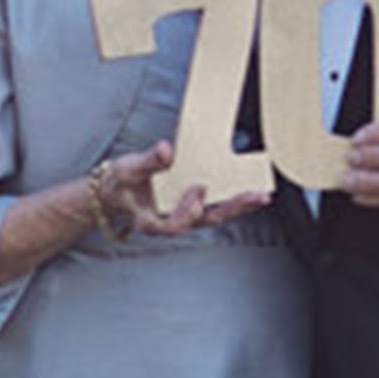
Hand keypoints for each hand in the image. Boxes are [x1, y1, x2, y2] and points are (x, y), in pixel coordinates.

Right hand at [103, 141, 272, 237]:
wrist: (117, 190)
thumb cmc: (121, 183)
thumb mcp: (127, 169)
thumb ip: (148, 162)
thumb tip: (166, 150)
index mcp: (150, 221)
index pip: (171, 226)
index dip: (186, 212)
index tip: (197, 191)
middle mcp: (171, 221)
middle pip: (204, 221)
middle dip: (231, 209)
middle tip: (254, 197)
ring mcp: (184, 214)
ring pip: (214, 215)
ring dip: (238, 205)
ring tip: (261, 195)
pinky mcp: (192, 205)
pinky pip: (215, 204)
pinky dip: (232, 197)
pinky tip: (250, 189)